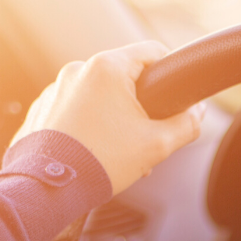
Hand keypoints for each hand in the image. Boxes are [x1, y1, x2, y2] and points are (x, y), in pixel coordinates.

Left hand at [11, 41, 204, 195]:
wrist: (49, 188)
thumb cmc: (100, 163)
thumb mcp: (156, 146)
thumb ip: (185, 125)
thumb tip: (197, 113)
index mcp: (107, 68)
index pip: (152, 52)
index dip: (171, 72)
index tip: (177, 95)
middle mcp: (78, 70)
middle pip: (124, 78)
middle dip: (140, 107)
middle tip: (146, 138)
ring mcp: (55, 89)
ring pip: (99, 96)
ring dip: (114, 119)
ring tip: (117, 153)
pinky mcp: (42, 108)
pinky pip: (75, 110)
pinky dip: (89, 127)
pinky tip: (94, 153)